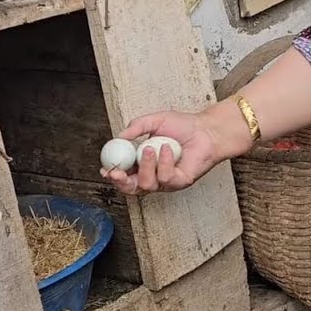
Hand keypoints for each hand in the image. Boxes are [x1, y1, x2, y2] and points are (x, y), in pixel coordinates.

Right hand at [100, 109, 227, 195]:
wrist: (205, 129)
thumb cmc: (183, 126)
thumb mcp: (154, 121)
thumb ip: (136, 127)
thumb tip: (119, 137)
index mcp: (142, 163)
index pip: (123, 175)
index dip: (112, 175)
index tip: (105, 168)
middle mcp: (152, 175)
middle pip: (131, 189)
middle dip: (121, 182)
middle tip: (117, 172)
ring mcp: (166, 181)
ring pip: (147, 184)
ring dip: (146, 166)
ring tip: (152, 147)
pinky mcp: (179, 182)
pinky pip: (165, 178)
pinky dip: (164, 162)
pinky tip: (168, 149)